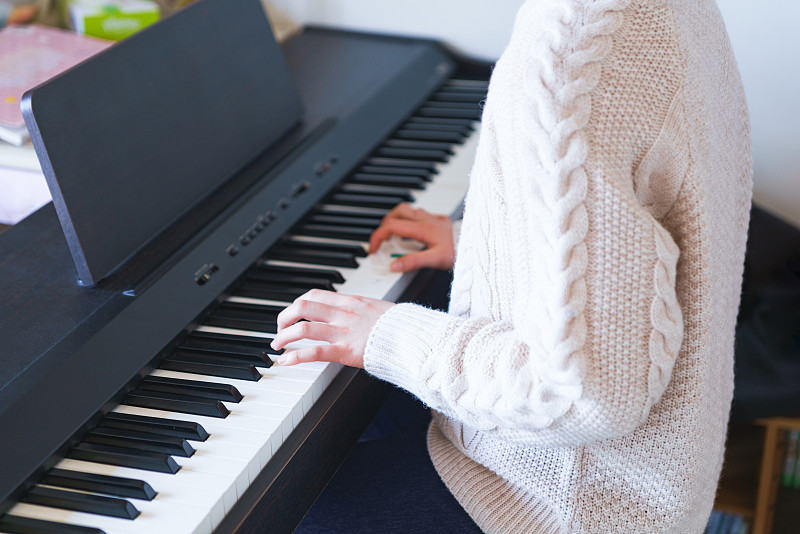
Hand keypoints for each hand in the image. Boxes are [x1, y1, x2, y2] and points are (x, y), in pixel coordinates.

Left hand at [269, 289, 394, 367]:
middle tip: (279, 329)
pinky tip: (286, 361)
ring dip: (284, 337)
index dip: (297, 304)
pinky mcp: (346, 350)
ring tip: (277, 345)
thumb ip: (361, 310)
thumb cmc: (401, 326)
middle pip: (302, 307)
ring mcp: (343, 332)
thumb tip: (354, 313)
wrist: (414, 337)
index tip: (293, 314)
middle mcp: (343, 313)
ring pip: (303, 328)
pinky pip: (314, 352)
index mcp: (351, 301)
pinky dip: (295, 356)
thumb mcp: (378, 309)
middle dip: (284, 318)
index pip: (315, 295)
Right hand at [369, 204, 454, 271]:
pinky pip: (419, 214)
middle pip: (397, 213)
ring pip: (408, 210)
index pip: (391, 226)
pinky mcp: (440, 220)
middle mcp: (427, 219)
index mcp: (422, 228)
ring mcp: (433, 218)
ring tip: (393, 234)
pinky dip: (410, 221)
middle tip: (381, 240)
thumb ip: (413, 262)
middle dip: (384, 225)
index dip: (377, 236)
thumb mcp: (435, 260)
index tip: (374, 248)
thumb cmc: (459, 252)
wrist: (479, 245)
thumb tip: (393, 265)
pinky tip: (413, 232)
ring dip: (396, 220)